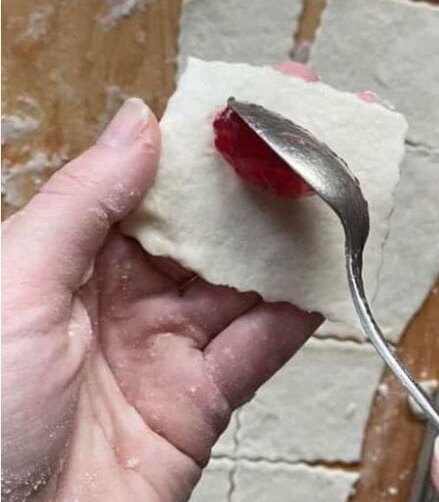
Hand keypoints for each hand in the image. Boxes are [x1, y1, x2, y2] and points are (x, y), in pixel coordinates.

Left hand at [1, 64, 322, 501]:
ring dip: (297, 236)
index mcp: (65, 261)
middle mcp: (120, 300)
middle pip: (212, 224)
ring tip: (343, 192)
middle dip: (267, 177)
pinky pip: (262, 346)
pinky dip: (301, 312)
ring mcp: (165, 351)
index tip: (258, 95)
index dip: (209, 135)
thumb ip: (84, 204)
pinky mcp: (200, 405)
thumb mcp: (12, 290)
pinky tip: (329, 274)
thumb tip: (137, 122)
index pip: (153, 179)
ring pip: (247, 279)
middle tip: (320, 133)